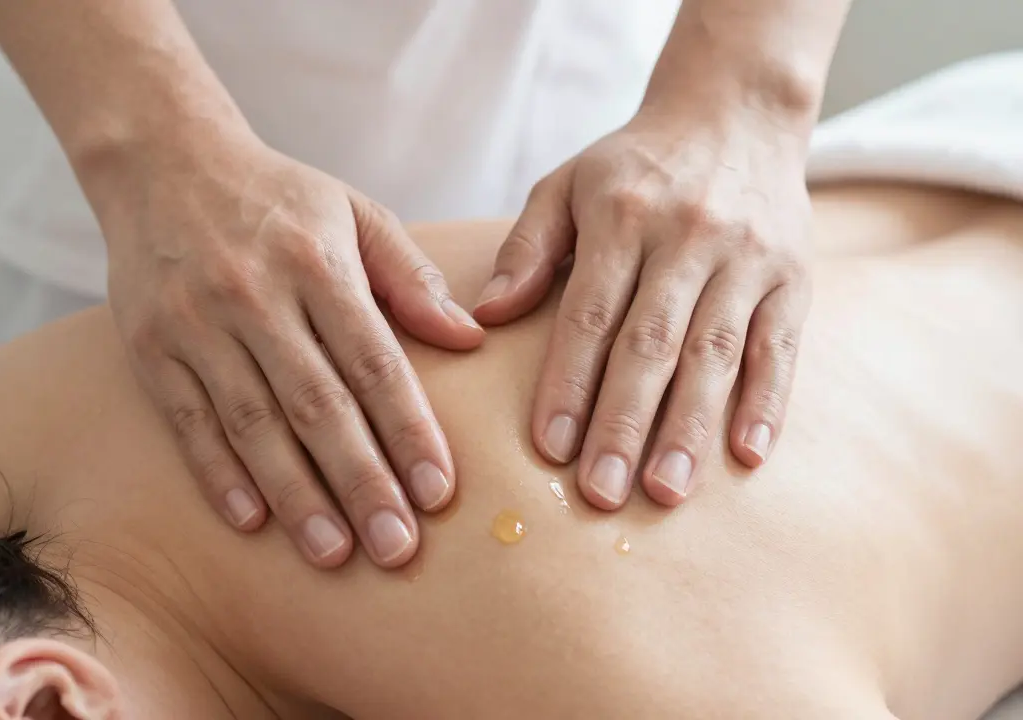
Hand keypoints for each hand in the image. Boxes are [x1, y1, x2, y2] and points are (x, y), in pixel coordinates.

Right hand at [102, 135, 482, 568]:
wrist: (163, 161)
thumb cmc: (275, 197)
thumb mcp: (353, 211)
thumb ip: (409, 277)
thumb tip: (469, 339)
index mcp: (315, 262)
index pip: (372, 361)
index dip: (408, 430)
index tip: (439, 492)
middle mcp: (254, 295)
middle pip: (316, 404)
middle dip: (361, 481)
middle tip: (397, 547)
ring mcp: (195, 324)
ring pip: (253, 424)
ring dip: (296, 494)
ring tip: (334, 554)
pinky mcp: (151, 346)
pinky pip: (188, 421)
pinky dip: (219, 474)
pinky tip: (253, 521)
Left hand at [474, 113, 810, 508]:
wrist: (735, 114)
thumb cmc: (634, 166)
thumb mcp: (566, 185)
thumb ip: (527, 248)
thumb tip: (485, 315)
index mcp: (621, 216)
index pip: (589, 314)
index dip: (568, 383)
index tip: (549, 448)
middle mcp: (686, 237)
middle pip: (651, 344)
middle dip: (623, 423)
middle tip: (601, 494)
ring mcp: (746, 258)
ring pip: (715, 353)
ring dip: (690, 428)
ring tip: (667, 492)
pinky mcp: (793, 276)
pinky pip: (780, 346)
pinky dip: (767, 402)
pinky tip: (747, 456)